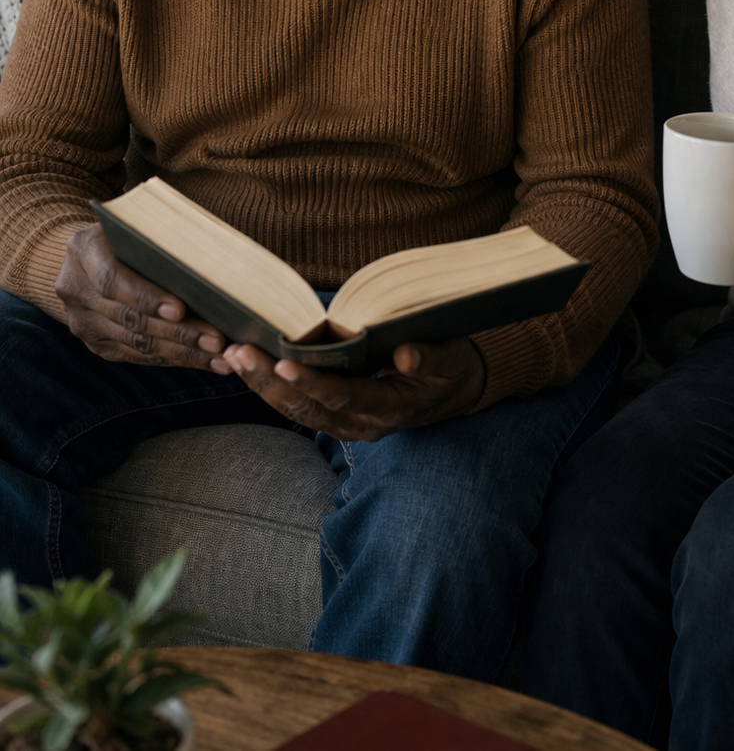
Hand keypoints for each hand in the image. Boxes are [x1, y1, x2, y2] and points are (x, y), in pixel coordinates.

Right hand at [56, 223, 229, 370]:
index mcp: (84, 250)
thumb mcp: (140, 225)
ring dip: (182, 352)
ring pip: (136, 343)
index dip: (146, 297)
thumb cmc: (133, 233)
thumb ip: (162, 239)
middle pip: (129, 318)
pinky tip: (204, 361)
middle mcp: (76, 289)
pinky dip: (174, 359)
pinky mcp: (97, 343)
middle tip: (215, 340)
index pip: (112, 280)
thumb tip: (211, 261)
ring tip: (218, 356)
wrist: (96, 254)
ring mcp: (83, 321)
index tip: (179, 310)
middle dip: (177, 332)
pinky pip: (137, 356)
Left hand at [222, 336, 486, 440]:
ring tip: (235, 357)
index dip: (314, 383)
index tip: (284, 364)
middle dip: (271, 382)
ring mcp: (348, 424)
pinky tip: (250, 367)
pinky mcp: (338, 416)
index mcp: (391, 408)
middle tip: (240, 352)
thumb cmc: (451, 366)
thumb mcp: (451, 356)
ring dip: (263, 386)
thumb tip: (406, 353)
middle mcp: (364, 424)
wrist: (454, 391)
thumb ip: (430, 355)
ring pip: (298, 411)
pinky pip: (300, 406)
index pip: (345, 397)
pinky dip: (272, 388)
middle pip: (309, 408)